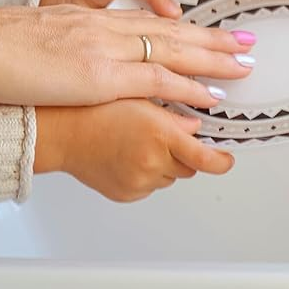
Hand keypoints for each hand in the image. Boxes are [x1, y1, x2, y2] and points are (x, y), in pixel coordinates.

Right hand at [0, 0, 251, 110]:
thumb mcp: (33, 41)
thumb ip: (59, 48)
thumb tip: (68, 64)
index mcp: (87, 18)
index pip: (146, 20)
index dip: (182, 28)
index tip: (209, 33)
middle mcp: (102, 26)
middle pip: (170, 30)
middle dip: (211, 39)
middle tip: (246, 43)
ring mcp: (104, 48)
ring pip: (173, 49)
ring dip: (213, 59)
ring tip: (244, 65)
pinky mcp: (100, 72)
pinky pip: (156, 78)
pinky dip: (188, 86)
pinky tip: (211, 95)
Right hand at [34, 100, 233, 201]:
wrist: (60, 130)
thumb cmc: (92, 105)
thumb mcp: (139, 94)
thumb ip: (174, 109)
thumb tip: (194, 122)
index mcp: (160, 133)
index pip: (205, 158)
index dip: (221, 161)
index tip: (227, 159)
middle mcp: (153, 161)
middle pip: (188, 167)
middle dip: (184, 153)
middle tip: (164, 134)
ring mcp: (139, 182)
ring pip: (168, 177)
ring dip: (164, 163)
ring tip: (137, 141)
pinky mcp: (126, 194)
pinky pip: (148, 186)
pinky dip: (146, 174)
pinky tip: (127, 154)